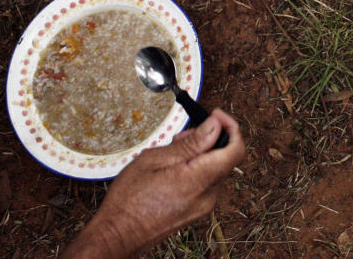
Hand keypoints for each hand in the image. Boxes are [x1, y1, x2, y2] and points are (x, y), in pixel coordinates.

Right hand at [61, 109, 244, 258]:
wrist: (117, 236)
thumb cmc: (129, 200)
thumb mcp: (156, 159)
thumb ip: (192, 142)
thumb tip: (215, 125)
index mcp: (200, 180)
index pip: (236, 149)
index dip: (230, 127)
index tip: (216, 115)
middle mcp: (208, 196)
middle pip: (225, 157)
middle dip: (209, 139)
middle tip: (182, 136)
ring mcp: (203, 206)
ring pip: (214, 168)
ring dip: (200, 154)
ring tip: (171, 152)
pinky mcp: (196, 210)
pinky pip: (205, 182)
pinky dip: (196, 168)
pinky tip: (172, 168)